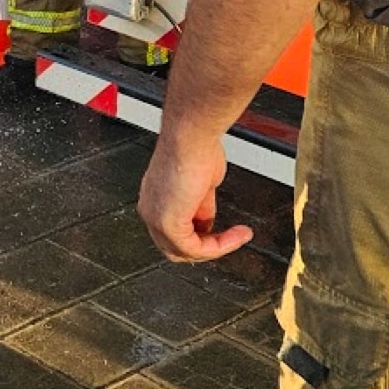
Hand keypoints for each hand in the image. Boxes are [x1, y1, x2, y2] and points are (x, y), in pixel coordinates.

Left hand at [139, 129, 254, 262]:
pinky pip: (195, 249)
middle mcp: (151, 209)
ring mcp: (156, 218)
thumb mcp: (203, 184)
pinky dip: (219, 246)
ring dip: (216, 248)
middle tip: (229, 240)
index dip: (201, 234)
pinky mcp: (168, 224)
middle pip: (175, 247)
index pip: (175, 230)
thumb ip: (201, 205)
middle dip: (206, 246)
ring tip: (238, 237)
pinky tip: (235, 236)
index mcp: (155, 198)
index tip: (222, 230)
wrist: (192, 137)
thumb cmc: (196, 146)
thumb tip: (207, 219)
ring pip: (184, 252)